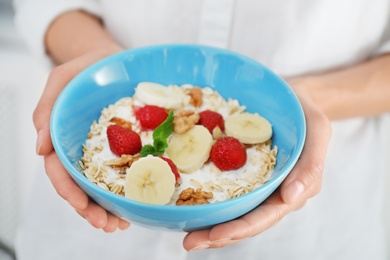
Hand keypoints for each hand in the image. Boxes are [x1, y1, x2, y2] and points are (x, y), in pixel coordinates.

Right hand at [33, 48, 129, 231]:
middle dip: (91, 209)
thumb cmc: (87, 67)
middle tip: (108, 225)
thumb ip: (46, 109)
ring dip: (107, 209)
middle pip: (80, 185)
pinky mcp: (123, 148)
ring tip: (120, 224)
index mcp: (63, 137)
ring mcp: (102, 150)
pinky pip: (122, 173)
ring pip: (100, 186)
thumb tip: (39, 149)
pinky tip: (132, 207)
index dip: (69, 190)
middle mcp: (81, 148)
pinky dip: (124, 193)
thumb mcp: (62, 79)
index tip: (83, 206)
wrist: (115, 59)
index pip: (60, 170)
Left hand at [183, 82, 331, 250]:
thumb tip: (290, 198)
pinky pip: (227, 191)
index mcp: (294, 188)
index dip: (241, 228)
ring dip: (211, 225)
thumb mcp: (318, 129)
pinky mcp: (244, 173)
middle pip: (247, 220)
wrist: (291, 98)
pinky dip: (210, 202)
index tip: (217, 234)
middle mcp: (275, 192)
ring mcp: (258, 184)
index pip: (267, 215)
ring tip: (186, 233)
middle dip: (219, 234)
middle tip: (190, 242)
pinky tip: (191, 207)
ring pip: (235, 211)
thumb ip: (311, 164)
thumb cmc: (304, 112)